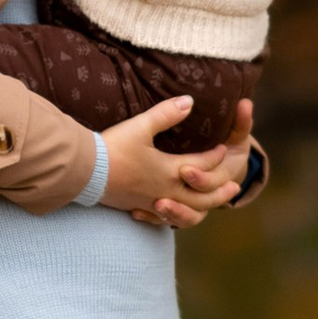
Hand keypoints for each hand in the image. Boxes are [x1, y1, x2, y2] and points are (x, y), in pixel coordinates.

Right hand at [101, 97, 253, 227]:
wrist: (83, 173)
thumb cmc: (112, 148)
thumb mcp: (141, 126)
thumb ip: (167, 114)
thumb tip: (190, 101)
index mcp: (169, 170)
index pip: (201, 165)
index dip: (214, 156)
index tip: (222, 148)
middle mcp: (164, 190)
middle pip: (200, 196)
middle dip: (219, 191)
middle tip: (235, 187)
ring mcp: (150, 201)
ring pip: (185, 211)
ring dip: (202, 208)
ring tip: (211, 206)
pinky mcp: (136, 207)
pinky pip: (162, 217)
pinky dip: (175, 216)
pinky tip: (173, 212)